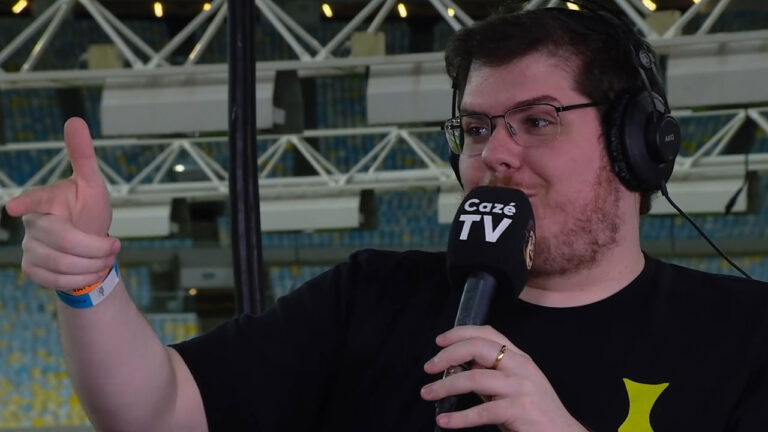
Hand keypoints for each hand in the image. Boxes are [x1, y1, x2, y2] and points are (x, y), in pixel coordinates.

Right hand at [6, 117, 119, 290]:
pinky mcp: (33, 270)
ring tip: (107, 258)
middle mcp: (33, 224)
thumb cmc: (89, 210)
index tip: (13, 207)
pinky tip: (93, 271)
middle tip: (115, 247)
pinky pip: (56, 281)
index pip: (35, 200)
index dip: (26, 203)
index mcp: (46, 200)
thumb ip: (83, 156)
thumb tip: (75, 120)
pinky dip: (82, 279)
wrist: (91, 244)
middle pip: (62, 239)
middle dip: (95, 247)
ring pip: (61, 264)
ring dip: (93, 265)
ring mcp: (29, 247)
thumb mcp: (93, 184)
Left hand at [421, 325, 586, 431]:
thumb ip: (489, 374)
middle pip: (478, 347)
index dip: (460, 333)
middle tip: (428, 368)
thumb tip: (456, 365)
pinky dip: (458, 417)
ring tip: (428, 393)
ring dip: (445, 386)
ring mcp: (521, 387)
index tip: (439, 342)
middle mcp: (521, 366)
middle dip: (447, 355)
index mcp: (519, 357)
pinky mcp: (520, 409)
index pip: (488, 333)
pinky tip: (445, 420)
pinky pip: (482, 411)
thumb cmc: (533, 413)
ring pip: (474, 377)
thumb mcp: (512, 386)